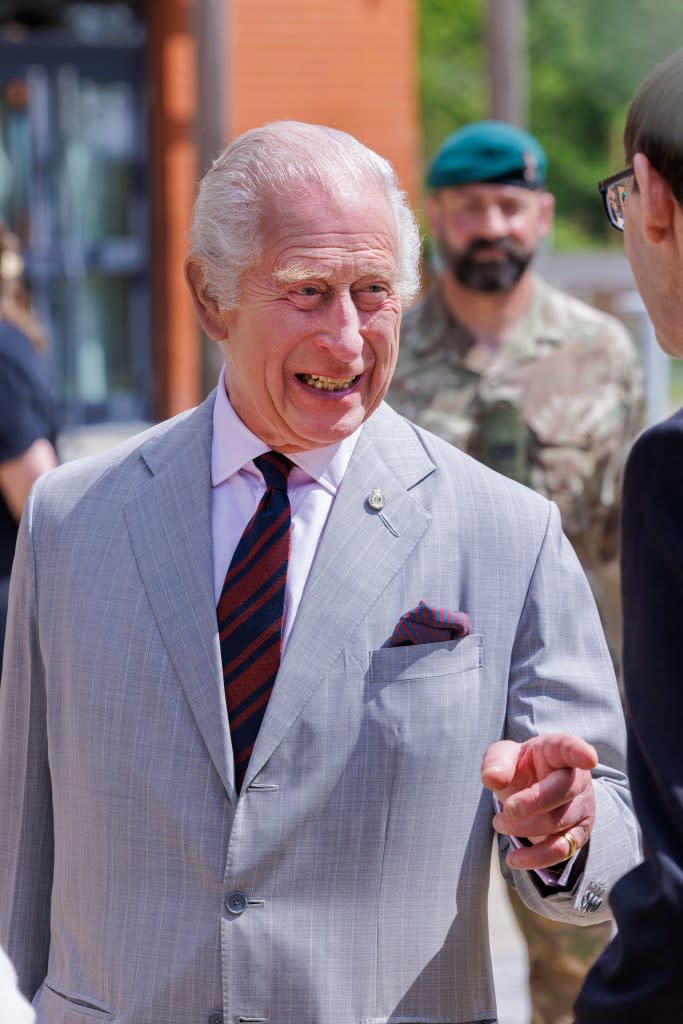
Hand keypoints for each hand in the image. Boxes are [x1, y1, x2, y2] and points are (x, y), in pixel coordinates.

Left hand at [481, 733, 597, 870]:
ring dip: (523, 827)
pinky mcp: (578, 834)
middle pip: (563, 790)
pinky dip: (536, 857)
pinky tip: (514, 859)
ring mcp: (581, 807)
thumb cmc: (519, 768)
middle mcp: (576, 778)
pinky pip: (560, 850)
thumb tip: (491, 778)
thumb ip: (496, 762)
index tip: (588, 758)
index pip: (571, 747)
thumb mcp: (503, 757)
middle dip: (534, 801)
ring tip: (499, 822)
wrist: (530, 791)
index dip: (579, 752)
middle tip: (508, 808)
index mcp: (557, 751)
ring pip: (558, 822)